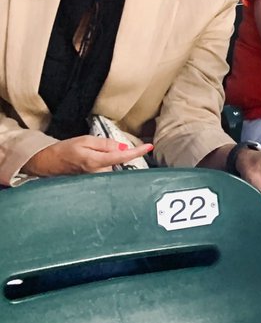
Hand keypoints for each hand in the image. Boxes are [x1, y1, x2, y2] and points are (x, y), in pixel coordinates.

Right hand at [24, 136, 153, 176]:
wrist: (48, 163)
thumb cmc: (65, 150)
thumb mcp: (84, 141)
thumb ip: (105, 144)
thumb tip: (122, 147)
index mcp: (95, 161)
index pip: (121, 157)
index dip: (136, 152)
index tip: (149, 147)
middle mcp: (98, 173)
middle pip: (120, 162)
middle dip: (124, 154)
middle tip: (113, 147)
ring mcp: (97, 180)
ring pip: (115, 166)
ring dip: (116, 159)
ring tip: (98, 153)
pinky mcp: (96, 181)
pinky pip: (109, 171)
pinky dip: (111, 164)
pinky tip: (102, 160)